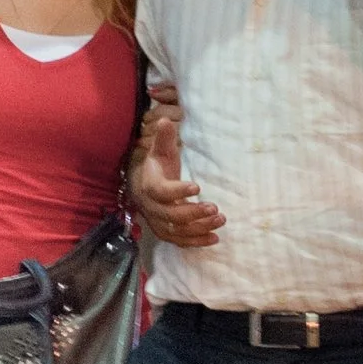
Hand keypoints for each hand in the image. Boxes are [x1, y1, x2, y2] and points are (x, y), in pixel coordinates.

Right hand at [132, 106, 222, 247]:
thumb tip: (166, 120)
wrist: (142, 189)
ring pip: (178, 231)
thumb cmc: (157, 168)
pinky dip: (197, 242)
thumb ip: (164, 138)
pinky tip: (215, 238)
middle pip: (172, 215)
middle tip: (215, 208)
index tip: (197, 186)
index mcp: (150, 186)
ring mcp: (158, 222)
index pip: (162, 191)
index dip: (178, 191)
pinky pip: (180, 242)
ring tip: (220, 219)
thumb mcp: (159, 151)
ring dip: (199, 228)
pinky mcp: (166, 233)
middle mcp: (152, 208)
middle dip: (194, 213)